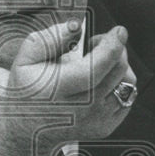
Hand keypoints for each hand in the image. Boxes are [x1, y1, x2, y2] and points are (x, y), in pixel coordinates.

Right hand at [0, 20, 135, 155]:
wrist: (27, 128)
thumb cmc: (28, 87)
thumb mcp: (26, 58)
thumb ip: (50, 38)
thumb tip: (76, 26)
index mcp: (59, 89)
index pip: (96, 68)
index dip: (113, 46)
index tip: (119, 30)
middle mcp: (81, 109)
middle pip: (118, 70)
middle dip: (115, 48)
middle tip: (96, 45)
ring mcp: (95, 121)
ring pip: (128, 83)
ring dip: (118, 66)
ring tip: (98, 64)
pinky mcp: (105, 128)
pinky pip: (128, 97)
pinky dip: (120, 83)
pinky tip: (101, 81)